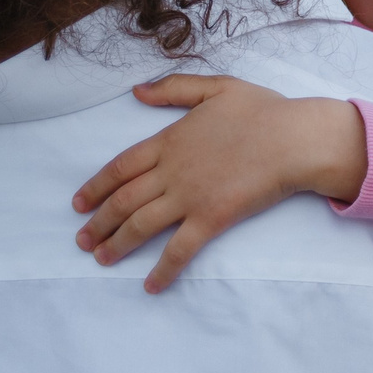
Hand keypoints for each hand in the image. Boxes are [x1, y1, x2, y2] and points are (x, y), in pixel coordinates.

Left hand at [71, 75, 366, 292]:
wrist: (294, 138)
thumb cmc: (263, 111)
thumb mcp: (217, 87)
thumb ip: (174, 88)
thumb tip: (136, 92)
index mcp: (170, 140)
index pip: (120, 167)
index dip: (95, 187)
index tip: (78, 204)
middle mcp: (172, 171)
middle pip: (123, 200)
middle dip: (97, 223)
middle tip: (82, 240)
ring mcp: (190, 196)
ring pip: (141, 225)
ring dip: (117, 245)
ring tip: (102, 259)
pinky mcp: (211, 218)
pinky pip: (179, 250)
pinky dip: (162, 270)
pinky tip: (150, 286)